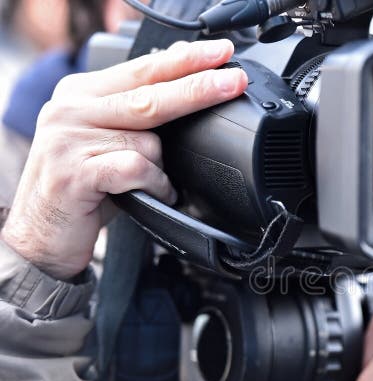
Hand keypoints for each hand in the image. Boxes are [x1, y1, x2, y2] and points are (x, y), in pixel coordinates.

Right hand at [0, 39, 247, 279]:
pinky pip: (137, 170)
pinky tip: (152, 195)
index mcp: (82, 93)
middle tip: (233, 81)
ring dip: (163, 169)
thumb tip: (193, 92)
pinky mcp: (75, 172)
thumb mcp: (108, 143)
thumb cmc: (86, 190)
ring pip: (148, 141)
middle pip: (150, 95)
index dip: (185, 61)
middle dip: (198, 88)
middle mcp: (71, 109)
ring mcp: (69, 138)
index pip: (143, 70)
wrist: (42, 236)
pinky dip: (155, 185)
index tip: (222, 54)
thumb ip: (138, 118)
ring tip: (151, 186)